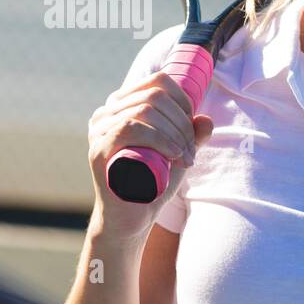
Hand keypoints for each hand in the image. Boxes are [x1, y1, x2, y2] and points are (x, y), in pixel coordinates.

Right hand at [87, 70, 212, 238]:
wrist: (130, 221)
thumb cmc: (151, 185)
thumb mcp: (176, 154)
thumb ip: (190, 137)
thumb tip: (206, 120)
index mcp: (122, 106)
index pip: (157, 82)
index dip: (183, 100)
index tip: (192, 131)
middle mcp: (106, 113)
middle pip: (154, 96)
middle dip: (182, 122)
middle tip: (190, 152)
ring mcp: (98, 130)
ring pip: (144, 110)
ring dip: (174, 133)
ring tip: (184, 158)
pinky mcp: (97, 150)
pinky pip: (129, 128)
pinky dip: (158, 138)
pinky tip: (172, 154)